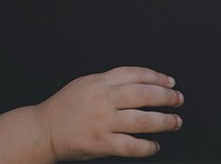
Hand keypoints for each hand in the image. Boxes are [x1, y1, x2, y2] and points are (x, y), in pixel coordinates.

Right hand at [35, 66, 183, 160]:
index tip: (170, 82)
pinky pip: (131, 145)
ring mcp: (103, 122)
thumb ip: (110, 81)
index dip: (157, 77)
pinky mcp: (101, 143)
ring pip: (143, 120)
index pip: (136, 74)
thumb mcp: (85, 84)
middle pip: (144, 94)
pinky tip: (155, 145)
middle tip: (178, 100)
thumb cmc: (64, 108)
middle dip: (166, 97)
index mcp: (101, 82)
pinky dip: (147, 147)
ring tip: (175, 122)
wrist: (43, 130)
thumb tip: (140, 81)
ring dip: (164, 121)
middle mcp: (104, 99)